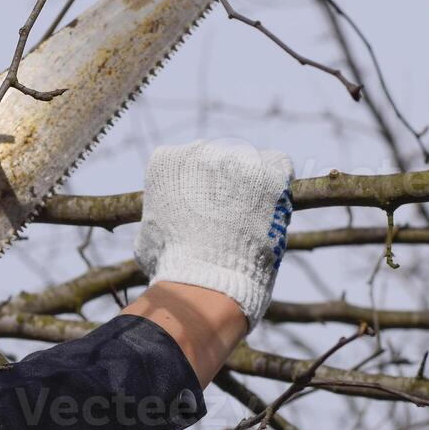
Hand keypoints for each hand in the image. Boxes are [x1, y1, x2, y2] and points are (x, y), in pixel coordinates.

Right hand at [133, 139, 292, 326]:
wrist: (205, 279)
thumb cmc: (173, 265)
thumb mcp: (150, 238)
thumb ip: (158, 220)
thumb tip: (162, 227)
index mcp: (167, 162)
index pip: (184, 161)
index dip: (194, 186)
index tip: (201, 207)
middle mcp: (200, 150)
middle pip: (217, 158)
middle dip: (223, 183)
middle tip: (229, 215)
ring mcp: (236, 159)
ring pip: (249, 162)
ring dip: (250, 184)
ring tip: (251, 217)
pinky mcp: (268, 172)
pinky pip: (278, 165)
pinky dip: (277, 180)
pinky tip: (272, 204)